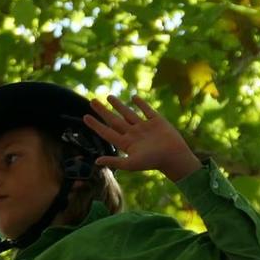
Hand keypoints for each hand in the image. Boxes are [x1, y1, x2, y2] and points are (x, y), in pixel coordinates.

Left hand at [84, 95, 199, 181]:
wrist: (174, 156)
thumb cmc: (152, 162)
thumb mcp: (131, 163)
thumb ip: (114, 161)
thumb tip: (96, 162)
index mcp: (127, 143)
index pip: (107, 132)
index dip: (96, 125)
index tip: (85, 117)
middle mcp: (134, 134)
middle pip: (114, 120)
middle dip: (103, 111)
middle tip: (92, 101)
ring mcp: (145, 127)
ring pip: (128, 113)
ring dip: (118, 105)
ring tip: (109, 96)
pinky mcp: (157, 121)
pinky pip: (146, 110)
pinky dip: (140, 103)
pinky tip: (133, 97)